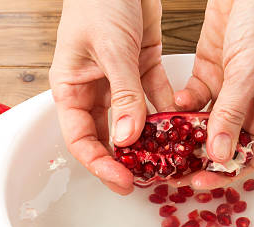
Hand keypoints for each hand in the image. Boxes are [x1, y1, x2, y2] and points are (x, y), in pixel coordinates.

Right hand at [50, 0, 175, 194]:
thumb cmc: (100, 0)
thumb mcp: (111, 48)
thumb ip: (123, 94)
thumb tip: (127, 138)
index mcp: (71, 87)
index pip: (81, 138)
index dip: (99, 164)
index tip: (123, 181)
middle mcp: (94, 88)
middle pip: (108, 136)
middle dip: (127, 160)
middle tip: (148, 180)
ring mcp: (119, 80)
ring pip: (133, 121)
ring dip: (151, 140)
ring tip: (170, 158)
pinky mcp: (142, 67)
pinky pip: (155, 97)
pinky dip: (168, 111)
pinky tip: (182, 125)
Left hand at [174, 0, 253, 189]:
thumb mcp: (249, 72)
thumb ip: (231, 114)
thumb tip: (217, 156)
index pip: (248, 156)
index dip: (224, 174)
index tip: (198, 183)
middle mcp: (251, 107)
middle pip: (223, 145)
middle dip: (198, 160)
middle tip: (172, 171)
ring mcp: (229, 92)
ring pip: (204, 126)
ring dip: (185, 136)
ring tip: (163, 149)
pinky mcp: (210, 74)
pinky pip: (193, 101)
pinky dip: (182, 107)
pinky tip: (171, 109)